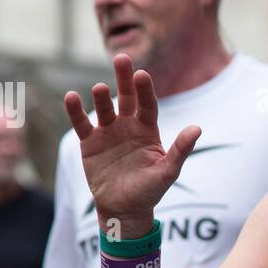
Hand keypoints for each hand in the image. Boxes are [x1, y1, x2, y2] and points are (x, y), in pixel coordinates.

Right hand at [64, 54, 200, 233]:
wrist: (124, 209)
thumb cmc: (149, 191)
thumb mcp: (168, 172)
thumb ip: (180, 150)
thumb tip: (197, 128)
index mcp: (148, 129)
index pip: (147, 104)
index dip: (145, 90)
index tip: (142, 74)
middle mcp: (128, 125)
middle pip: (126, 98)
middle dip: (124, 79)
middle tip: (121, 58)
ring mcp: (108, 132)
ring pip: (104, 109)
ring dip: (101, 98)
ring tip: (100, 88)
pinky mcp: (89, 143)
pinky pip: (82, 124)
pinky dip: (75, 111)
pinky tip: (71, 97)